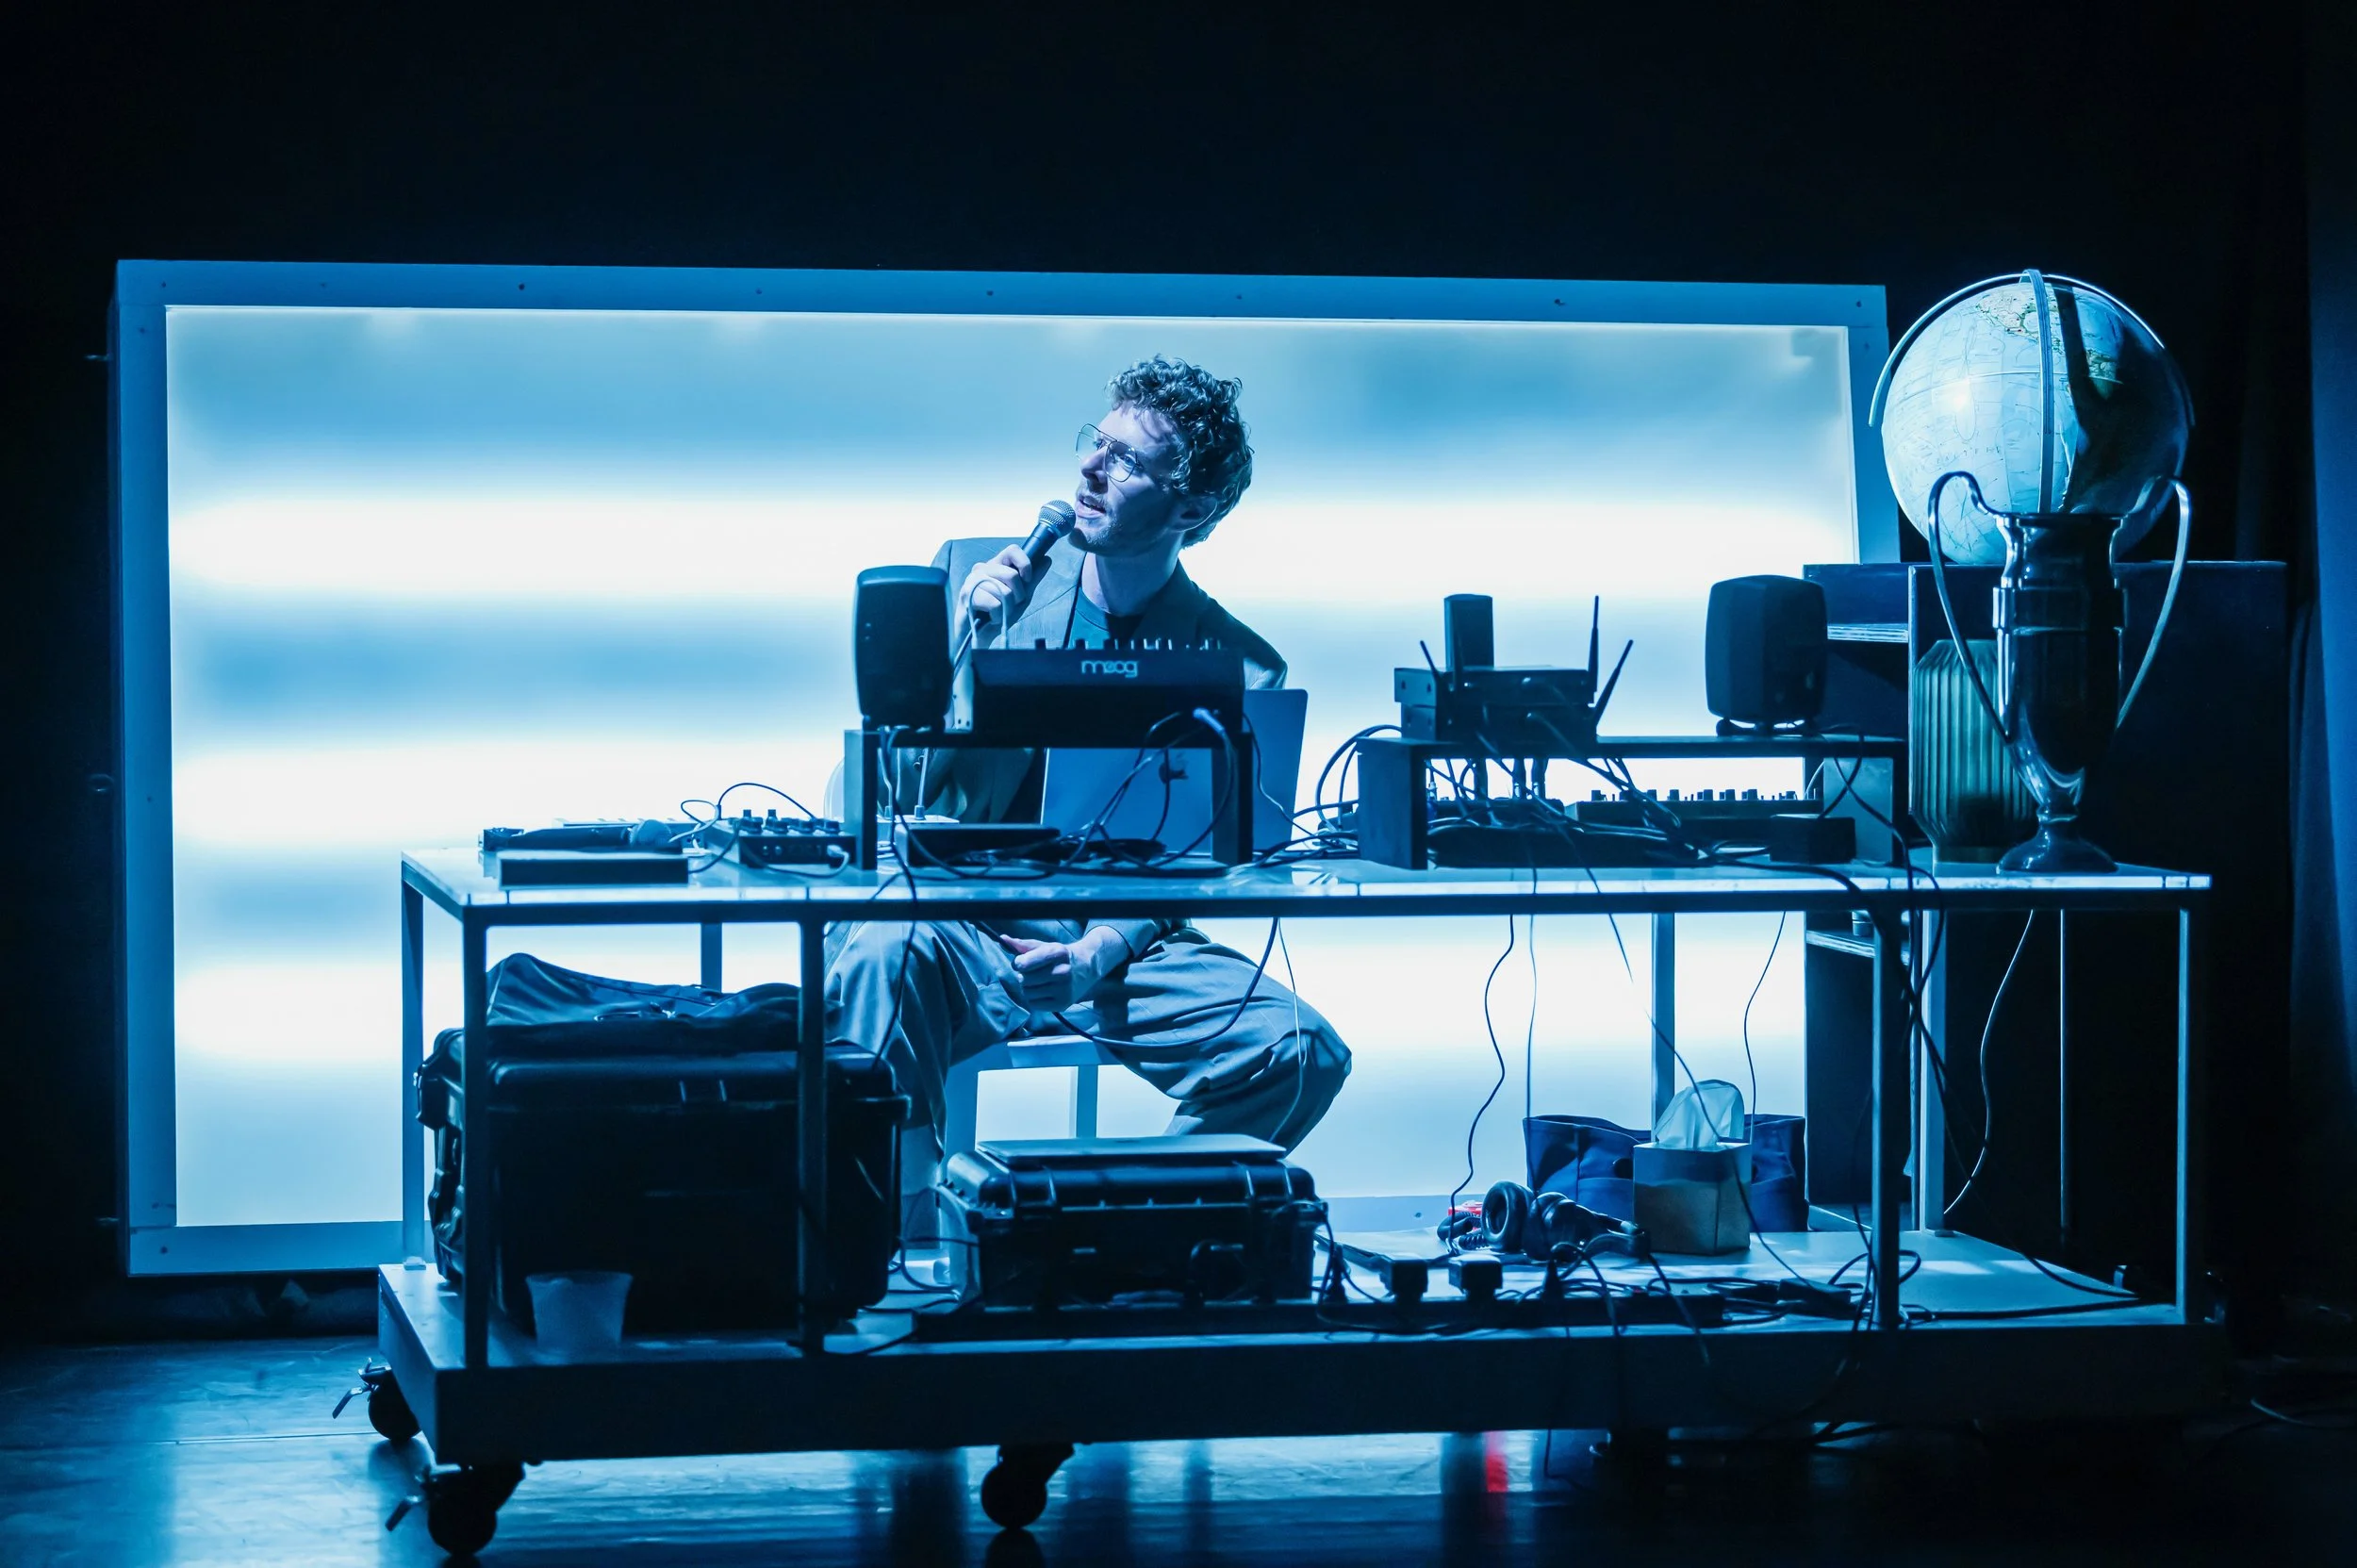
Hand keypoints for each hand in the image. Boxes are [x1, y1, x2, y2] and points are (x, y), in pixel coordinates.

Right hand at [960, 544, 1041, 642]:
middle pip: (1011, 575)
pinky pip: (994, 604)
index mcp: (995, 565)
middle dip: (1018, 596)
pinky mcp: (967, 595)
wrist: (978, 636)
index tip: (1027, 580)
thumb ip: (1032, 579)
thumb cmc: (997, 613)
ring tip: (998, 613)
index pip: (1012, 550)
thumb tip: (1046, 560)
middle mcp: (982, 569)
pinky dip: (998, 616)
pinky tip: (991, 618)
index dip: (1025, 564)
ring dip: (1007, 609)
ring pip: (1004, 592)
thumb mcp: (1020, 596)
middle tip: (1010, 605)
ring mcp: (972, 581)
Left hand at [998, 928, 1123, 1010]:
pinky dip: (1034, 999)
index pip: (1024, 964)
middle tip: (1033, 973)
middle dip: (1024, 976)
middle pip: (1024, 979)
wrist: (1086, 967)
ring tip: (1038, 982)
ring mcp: (1064, 990)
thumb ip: (1022, 945)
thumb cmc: (1060, 956)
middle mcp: (1063, 972)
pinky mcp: (1063, 1004)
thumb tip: (1002, 939)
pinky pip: (1034, 1005)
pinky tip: (1043, 991)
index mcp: (1057, 953)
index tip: (1022, 962)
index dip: (1019, 963)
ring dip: (1028, 988)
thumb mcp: (1044, 946)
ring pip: (1027, 993)